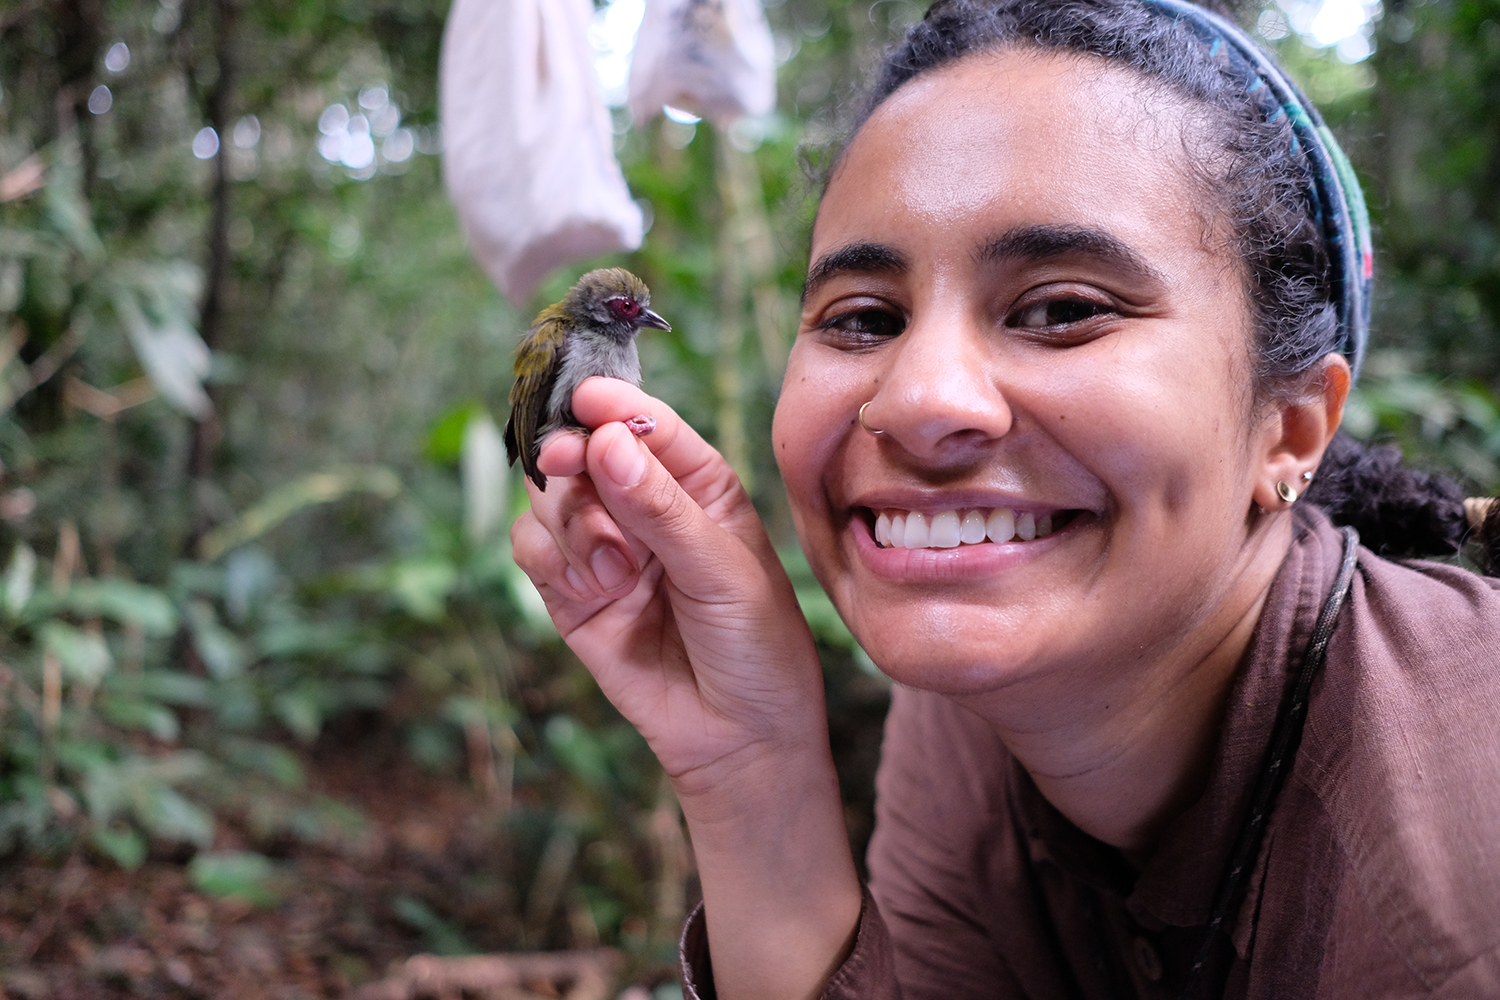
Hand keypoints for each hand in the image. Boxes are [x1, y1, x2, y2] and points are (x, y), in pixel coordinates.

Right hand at [510, 376, 822, 803]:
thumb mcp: (722, 570)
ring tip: (614, 569)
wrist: (738, 737)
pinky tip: (592, 590)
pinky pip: (531, 549)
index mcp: (697, 482)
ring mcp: (603, 547)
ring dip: (571, 522)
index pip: (647, 423)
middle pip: (583, 451)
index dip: (612, 404)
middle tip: (568, 463)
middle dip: (573, 457)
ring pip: (550, 497)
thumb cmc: (756, 645)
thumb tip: (607, 441)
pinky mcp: (570, 591)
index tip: (586, 401)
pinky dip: (549, 560)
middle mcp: (644, 505)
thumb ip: (663, 509)